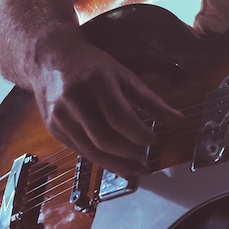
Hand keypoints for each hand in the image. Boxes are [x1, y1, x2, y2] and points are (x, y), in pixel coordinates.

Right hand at [30, 32, 183, 177]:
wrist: (50, 59)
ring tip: (135, 169)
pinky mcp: (53, 129)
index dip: (139, 133)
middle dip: (128, 154)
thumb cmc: (92, 66)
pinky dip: (100, 160)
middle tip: (146, 162)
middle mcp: (74, 100)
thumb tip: (178, 120)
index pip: (119, 117)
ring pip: (90, 151)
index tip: (154, 140)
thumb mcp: (123, 75)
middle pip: (104, 138)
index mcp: (96, 82)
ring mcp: (59, 116)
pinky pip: (80, 151)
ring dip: (116, 165)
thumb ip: (150, 99)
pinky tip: (116, 163)